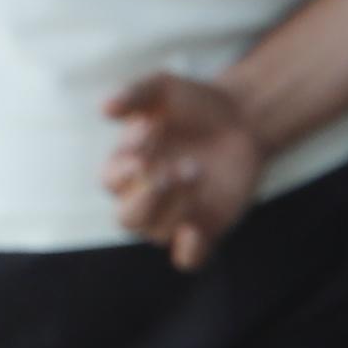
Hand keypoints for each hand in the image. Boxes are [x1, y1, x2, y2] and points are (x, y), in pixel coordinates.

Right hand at [101, 70, 270, 267]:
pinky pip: (188, 259)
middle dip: (146, 197)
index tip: (152, 127)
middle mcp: (145, 198)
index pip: (112, 180)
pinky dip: (188, 252)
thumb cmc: (193, 103)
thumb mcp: (162, 88)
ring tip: (195, 170)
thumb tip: (105, 108)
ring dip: (174, 207)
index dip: (126, 160)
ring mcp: (176, 216)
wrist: (242, 117)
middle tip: (168, 170)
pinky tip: (194, 230)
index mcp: (126, 169)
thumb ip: (133, 95)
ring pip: (156, 232)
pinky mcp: (206, 229)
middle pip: (127, 218)